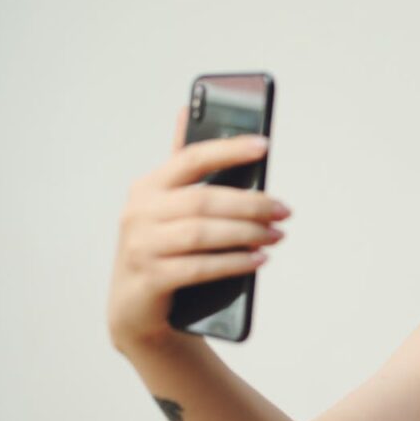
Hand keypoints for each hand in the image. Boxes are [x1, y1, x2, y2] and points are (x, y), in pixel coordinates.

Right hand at [106, 106, 290, 354]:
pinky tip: (258, 261)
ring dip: (247, 234)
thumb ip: (181, 165)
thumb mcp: (168, 208)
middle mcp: (139, 212)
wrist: (136, 310)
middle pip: (204, 200)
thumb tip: (185, 109)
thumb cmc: (163, 251)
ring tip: (276, 236)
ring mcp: (141, 246)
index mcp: (148, 187)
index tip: (264, 145)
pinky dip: (234, 263)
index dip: (228, 150)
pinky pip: (200, 267)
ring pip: (203, 233)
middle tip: (284, 211)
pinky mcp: (149, 279)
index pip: (191, 158)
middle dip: (251, 204)